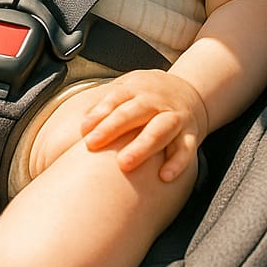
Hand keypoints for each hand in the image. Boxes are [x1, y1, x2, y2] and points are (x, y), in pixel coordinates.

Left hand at [80, 69, 209, 181]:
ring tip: (124, 163)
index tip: (84, 130)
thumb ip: (104, 104)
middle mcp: (157, 101)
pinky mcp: (191, 133)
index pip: (116, 98)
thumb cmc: (149, 96)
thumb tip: (75, 125)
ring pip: (160, 129)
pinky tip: (164, 176)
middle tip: (91, 145)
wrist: (191, 91)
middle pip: (134, 112)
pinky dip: (177, 162)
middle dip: (113, 127)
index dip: (99, 113)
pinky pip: (186, 149)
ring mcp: (175, 117)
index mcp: (138, 89)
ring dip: (142, 146)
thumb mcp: (128, 90)